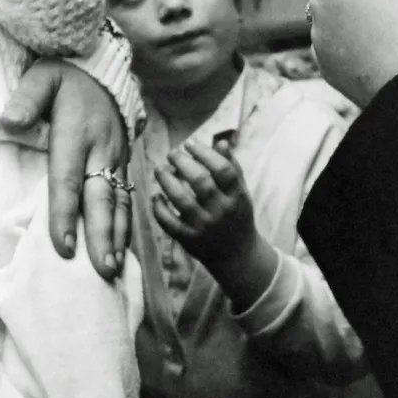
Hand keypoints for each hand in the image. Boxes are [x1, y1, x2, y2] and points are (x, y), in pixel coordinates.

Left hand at [0, 59, 129, 280]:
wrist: (104, 67)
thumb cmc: (67, 75)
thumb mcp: (42, 76)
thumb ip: (26, 98)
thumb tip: (8, 121)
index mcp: (77, 133)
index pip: (67, 180)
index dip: (63, 215)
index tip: (63, 247)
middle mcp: (101, 150)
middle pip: (100, 199)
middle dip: (101, 237)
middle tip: (102, 270)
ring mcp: (115, 157)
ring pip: (119, 202)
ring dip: (117, 237)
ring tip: (114, 269)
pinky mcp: (122, 162)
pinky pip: (126, 197)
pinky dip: (124, 225)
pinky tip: (120, 248)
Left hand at [153, 140, 276, 308]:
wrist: (237, 255)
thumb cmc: (237, 216)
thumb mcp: (241, 192)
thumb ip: (232, 167)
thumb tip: (221, 142)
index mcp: (236, 196)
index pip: (222, 169)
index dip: (204, 152)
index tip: (190, 143)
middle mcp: (221, 211)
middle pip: (200, 181)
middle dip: (182, 162)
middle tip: (172, 153)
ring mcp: (204, 226)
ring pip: (180, 199)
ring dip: (166, 181)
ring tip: (160, 170)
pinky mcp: (189, 239)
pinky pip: (168, 222)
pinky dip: (159, 208)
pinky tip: (156, 196)